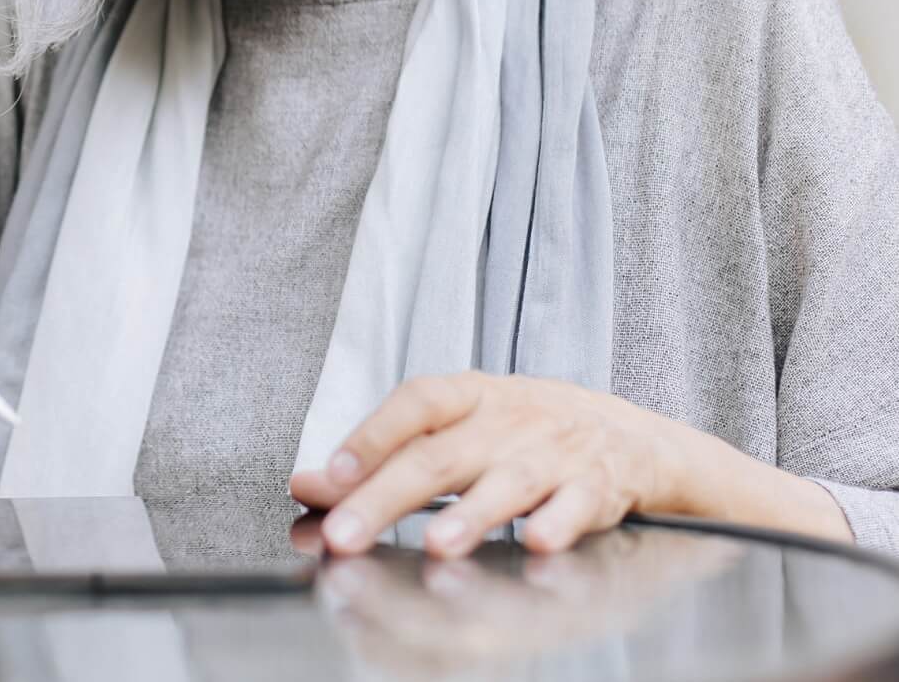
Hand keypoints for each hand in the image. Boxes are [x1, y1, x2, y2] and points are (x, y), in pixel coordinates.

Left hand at [290, 371, 688, 559]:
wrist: (634, 437)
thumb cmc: (527, 433)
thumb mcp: (461, 428)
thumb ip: (386, 455)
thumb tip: (306, 485)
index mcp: (472, 395)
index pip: (414, 403)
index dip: (370, 435)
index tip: (327, 477)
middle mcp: (509, 418)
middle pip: (441, 455)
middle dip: (388, 496)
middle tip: (345, 535)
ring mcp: (555, 451)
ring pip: (509, 481)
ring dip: (473, 513)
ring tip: (437, 544)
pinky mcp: (599, 486)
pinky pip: (579, 505)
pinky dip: (560, 525)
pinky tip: (539, 545)